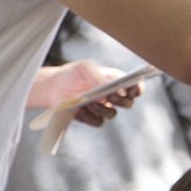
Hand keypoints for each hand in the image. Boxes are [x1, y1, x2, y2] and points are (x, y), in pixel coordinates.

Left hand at [27, 60, 142, 125]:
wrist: (53, 87)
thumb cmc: (72, 74)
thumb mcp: (84, 68)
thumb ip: (97, 75)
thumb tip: (109, 85)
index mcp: (115, 81)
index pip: (134, 86)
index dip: (137, 89)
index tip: (133, 91)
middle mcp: (111, 95)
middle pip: (127, 103)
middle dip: (121, 101)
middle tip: (110, 96)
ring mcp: (102, 108)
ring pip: (112, 114)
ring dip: (103, 109)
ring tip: (90, 102)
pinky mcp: (91, 118)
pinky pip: (98, 122)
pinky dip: (91, 117)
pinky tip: (81, 109)